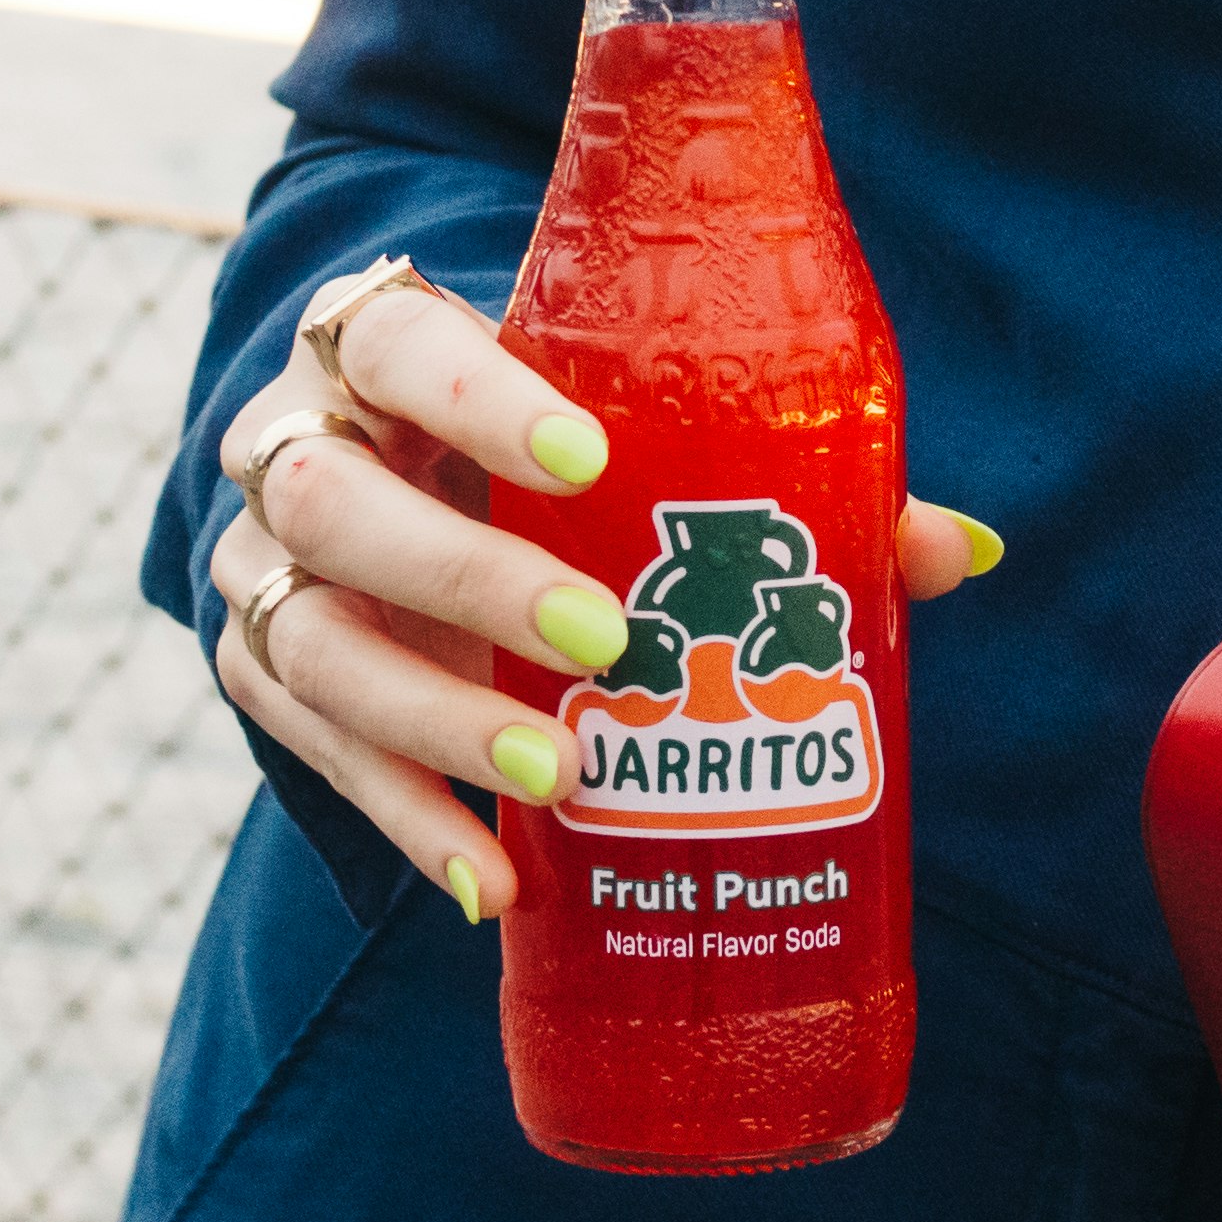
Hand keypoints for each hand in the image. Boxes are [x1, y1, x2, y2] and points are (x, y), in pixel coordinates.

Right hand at [207, 261, 996, 921]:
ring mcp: (258, 567)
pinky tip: (491, 882)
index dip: (479, 395)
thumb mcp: (629, 440)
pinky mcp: (260, 672)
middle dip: (467, 577)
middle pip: (335, 502)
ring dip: (432, 720)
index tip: (589, 457)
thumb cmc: (550, 451)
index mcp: (385, 349)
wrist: (404, 488)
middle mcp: (297, 445)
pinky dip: (405, 819)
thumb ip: (778, 480)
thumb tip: (963, 550)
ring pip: (308, 642)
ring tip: (562, 776)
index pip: (401, 339)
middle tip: (605, 639)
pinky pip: (309, 752)